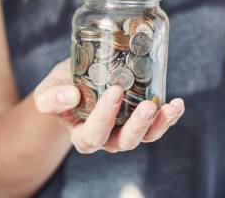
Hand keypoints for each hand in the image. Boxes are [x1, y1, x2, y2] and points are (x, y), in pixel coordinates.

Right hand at [34, 59, 184, 152]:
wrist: (76, 82)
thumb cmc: (61, 87)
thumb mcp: (47, 90)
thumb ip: (52, 97)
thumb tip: (71, 95)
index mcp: (82, 134)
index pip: (93, 134)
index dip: (104, 117)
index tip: (115, 91)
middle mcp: (107, 138)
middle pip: (124, 142)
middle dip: (138, 125)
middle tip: (147, 105)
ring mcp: (126, 129)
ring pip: (145, 136)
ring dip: (160, 123)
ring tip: (171, 107)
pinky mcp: (142, 119)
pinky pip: (158, 124)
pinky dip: (169, 116)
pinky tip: (177, 103)